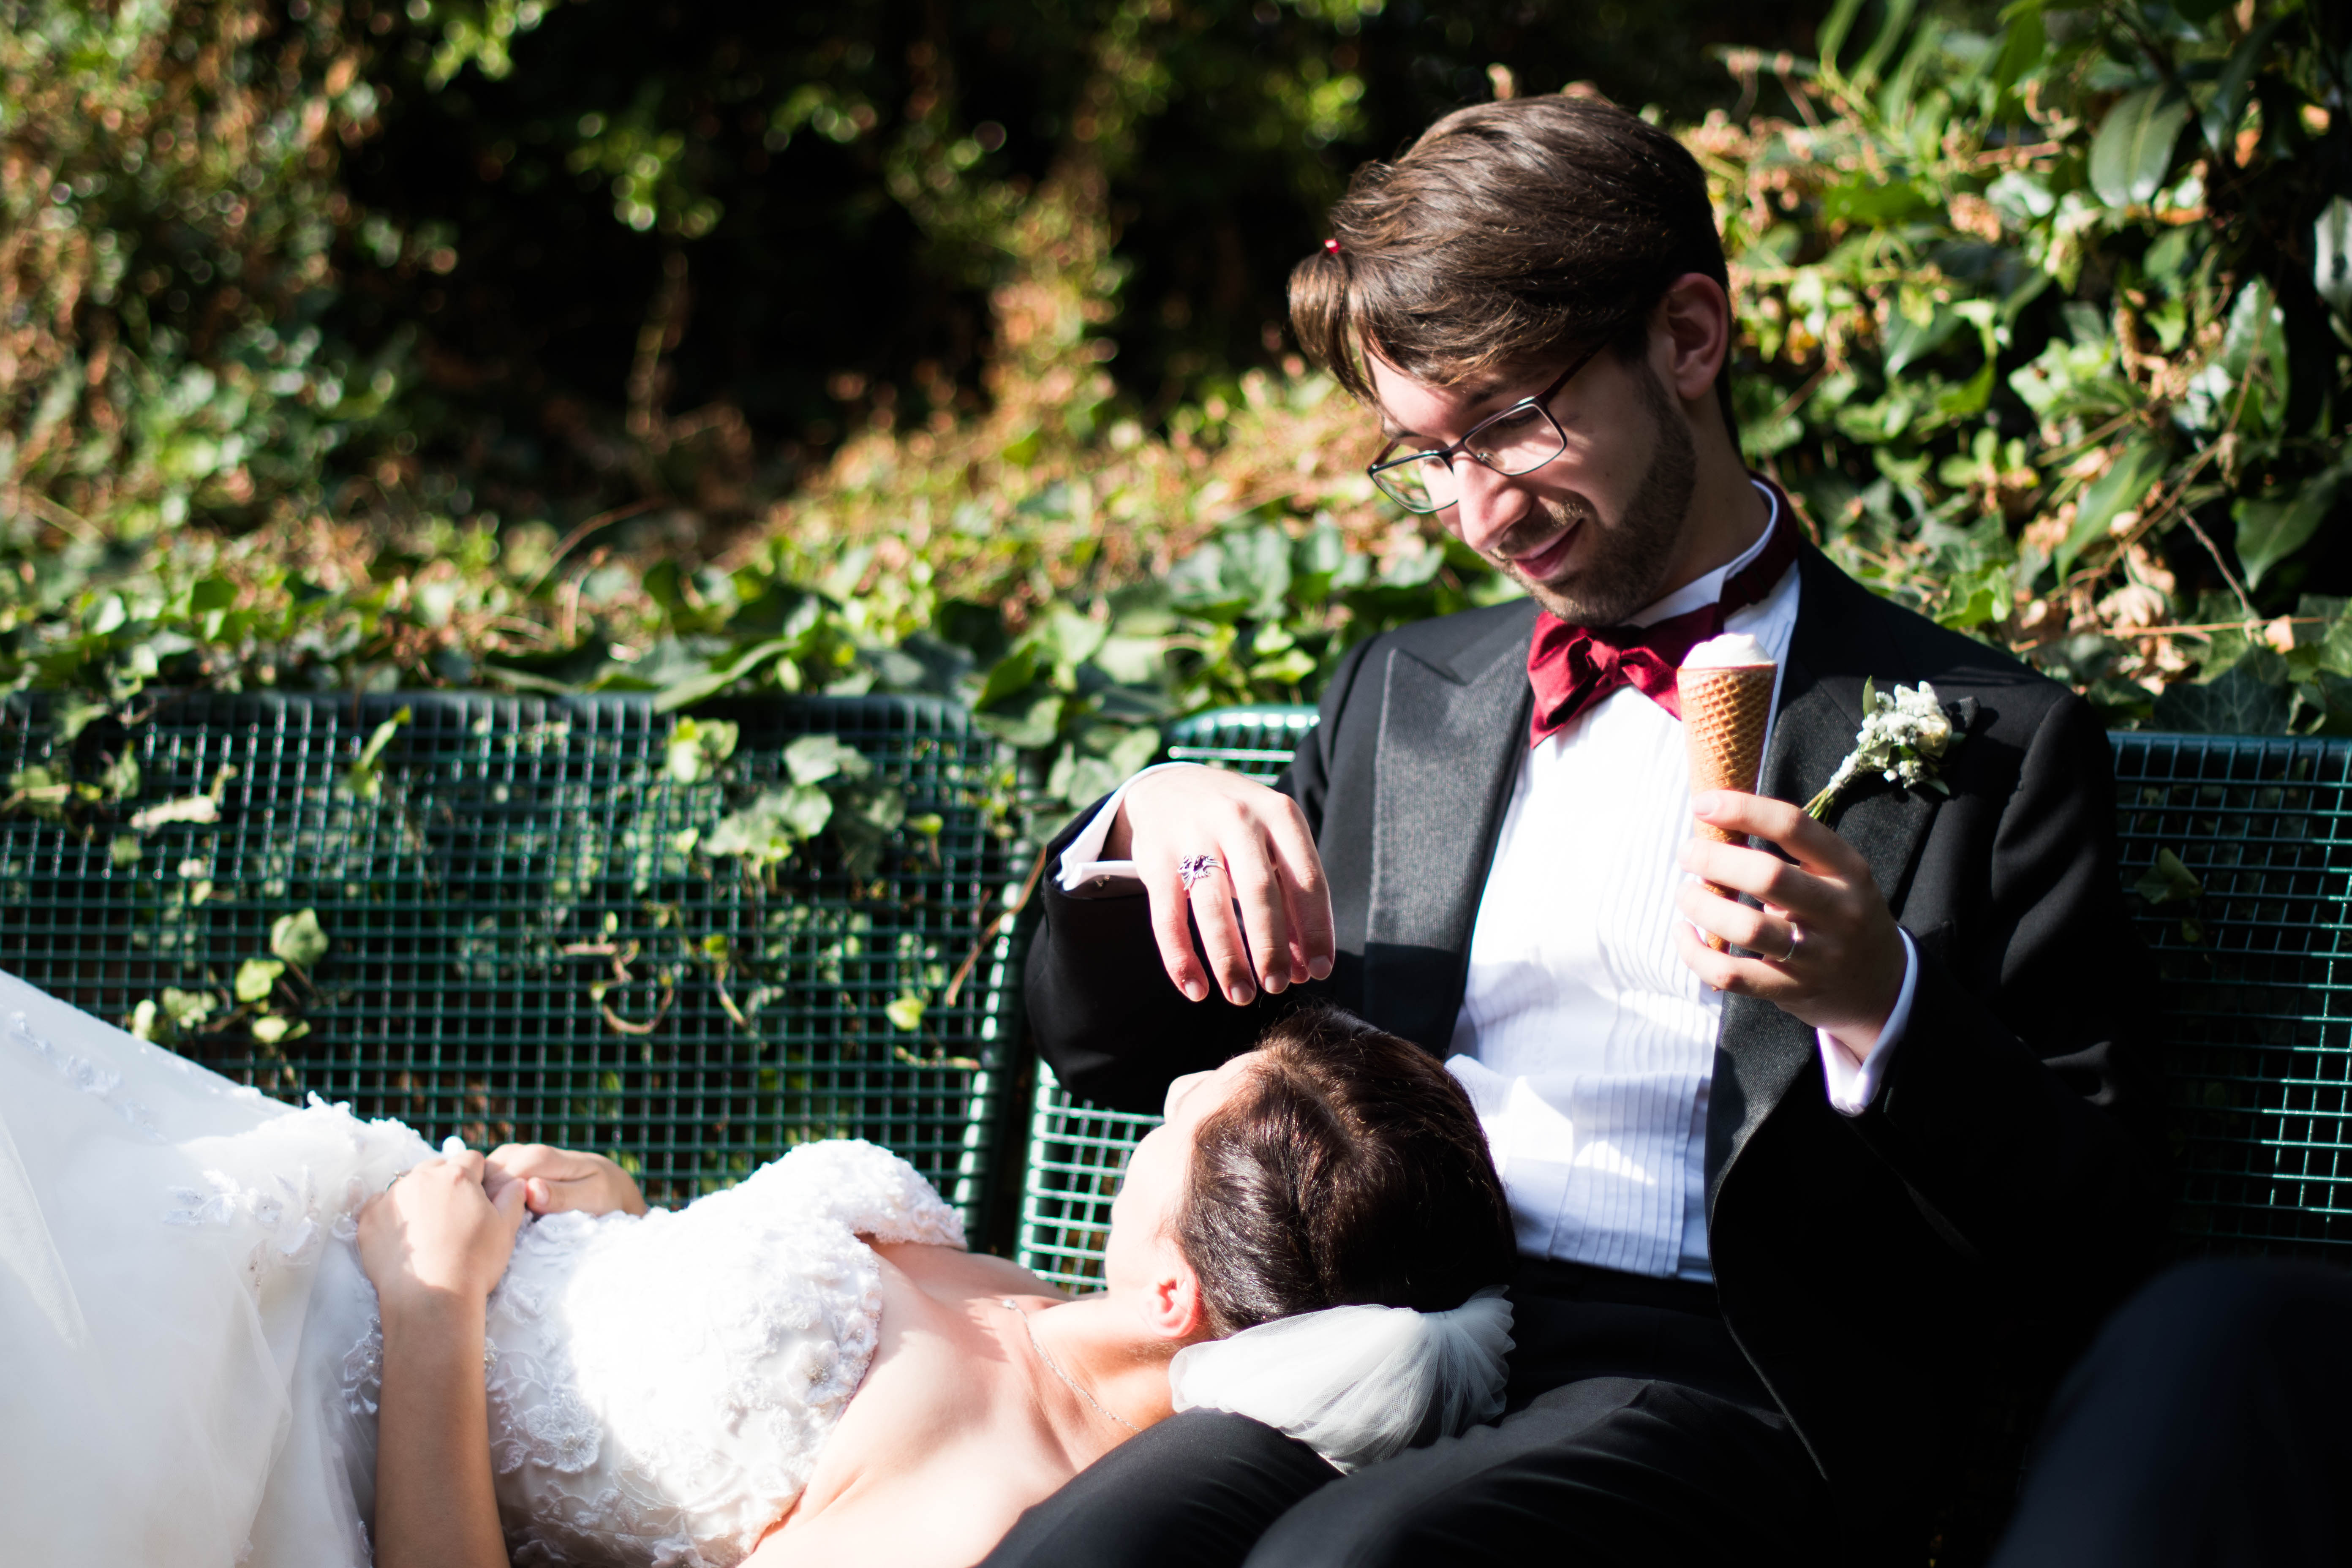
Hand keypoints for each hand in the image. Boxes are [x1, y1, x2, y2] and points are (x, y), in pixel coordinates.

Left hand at [358, 1151, 528, 1314]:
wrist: (432, 1298)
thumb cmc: (475, 1263)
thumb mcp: (506, 1229)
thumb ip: (512, 1198)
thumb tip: (516, 1183)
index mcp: (458, 1175)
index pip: (471, 1159)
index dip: (477, 1177)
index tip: (477, 1199)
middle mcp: (422, 1178)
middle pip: (436, 1167)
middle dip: (445, 1183)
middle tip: (452, 1215)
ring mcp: (391, 1197)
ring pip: (408, 1184)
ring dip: (418, 1197)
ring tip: (426, 1229)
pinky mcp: (369, 1218)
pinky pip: (379, 1205)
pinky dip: (390, 1215)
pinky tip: (402, 1237)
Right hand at [485, 1143, 647, 1217]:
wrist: (610, 1187)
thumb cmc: (605, 1195)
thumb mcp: (593, 1197)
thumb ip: (562, 1196)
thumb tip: (531, 1189)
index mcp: (544, 1156)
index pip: (509, 1176)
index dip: (499, 1200)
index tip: (496, 1226)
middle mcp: (526, 1152)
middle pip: (491, 1174)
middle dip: (486, 1199)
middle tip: (488, 1229)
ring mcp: (515, 1158)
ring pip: (485, 1175)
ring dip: (483, 1196)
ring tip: (486, 1223)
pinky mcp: (510, 1169)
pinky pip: (488, 1179)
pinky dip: (486, 1193)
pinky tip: (487, 1213)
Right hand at [1106, 764, 1333, 1006]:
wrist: (1171, 785)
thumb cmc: (1238, 827)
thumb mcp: (1273, 844)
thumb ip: (1292, 899)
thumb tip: (1305, 968)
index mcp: (1280, 814)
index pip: (1306, 878)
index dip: (1316, 928)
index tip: (1320, 971)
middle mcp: (1238, 819)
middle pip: (1259, 892)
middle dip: (1270, 946)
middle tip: (1276, 987)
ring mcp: (1193, 836)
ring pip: (1211, 907)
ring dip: (1228, 959)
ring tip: (1241, 996)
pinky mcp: (1156, 858)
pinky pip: (1168, 917)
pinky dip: (1180, 958)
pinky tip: (1195, 988)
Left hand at [1674, 790, 1906, 1050]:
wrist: (1880, 984)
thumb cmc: (1839, 914)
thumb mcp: (1835, 875)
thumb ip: (1789, 853)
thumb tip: (1714, 819)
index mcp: (1847, 869)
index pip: (1794, 827)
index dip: (1743, 810)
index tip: (1702, 804)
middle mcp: (1839, 910)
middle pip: (1768, 877)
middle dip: (1714, 860)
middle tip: (1687, 854)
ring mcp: (1818, 954)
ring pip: (1748, 928)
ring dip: (1702, 906)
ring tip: (1685, 893)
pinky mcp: (1794, 990)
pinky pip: (1734, 975)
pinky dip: (1696, 955)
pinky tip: (1683, 934)